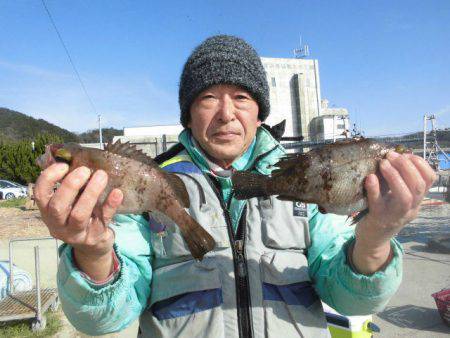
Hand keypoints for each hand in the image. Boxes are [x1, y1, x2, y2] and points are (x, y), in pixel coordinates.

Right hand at [34, 163, 122, 278]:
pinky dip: (110, 205)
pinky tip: (117, 192)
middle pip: (58, 206)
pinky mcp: (95, 237)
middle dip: (71, 185)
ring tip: (102, 175)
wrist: (93, 244)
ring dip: (91, 193)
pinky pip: (103, 220)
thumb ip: (71, 185)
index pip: (40, 194)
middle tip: (85, 170)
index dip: (49, 178)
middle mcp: (57, 224)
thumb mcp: (70, 202)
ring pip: (79, 215)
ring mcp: (76, 234)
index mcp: (48, 211)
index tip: (64, 165)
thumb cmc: (80, 214)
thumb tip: (76, 156)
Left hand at [353, 152, 435, 273]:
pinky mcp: (378, 219)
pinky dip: (374, 189)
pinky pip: (377, 203)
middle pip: (418, 187)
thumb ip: (399, 181)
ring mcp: (395, 215)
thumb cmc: (384, 211)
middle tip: (391, 156)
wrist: (373, 238)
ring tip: (383, 163)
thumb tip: (395, 155)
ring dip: (395, 176)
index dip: (420, 164)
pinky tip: (370, 177)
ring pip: (404, 196)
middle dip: (406, 166)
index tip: (406, 154)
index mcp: (417, 201)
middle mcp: (410, 208)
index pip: (430, 180)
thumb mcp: (397, 196)